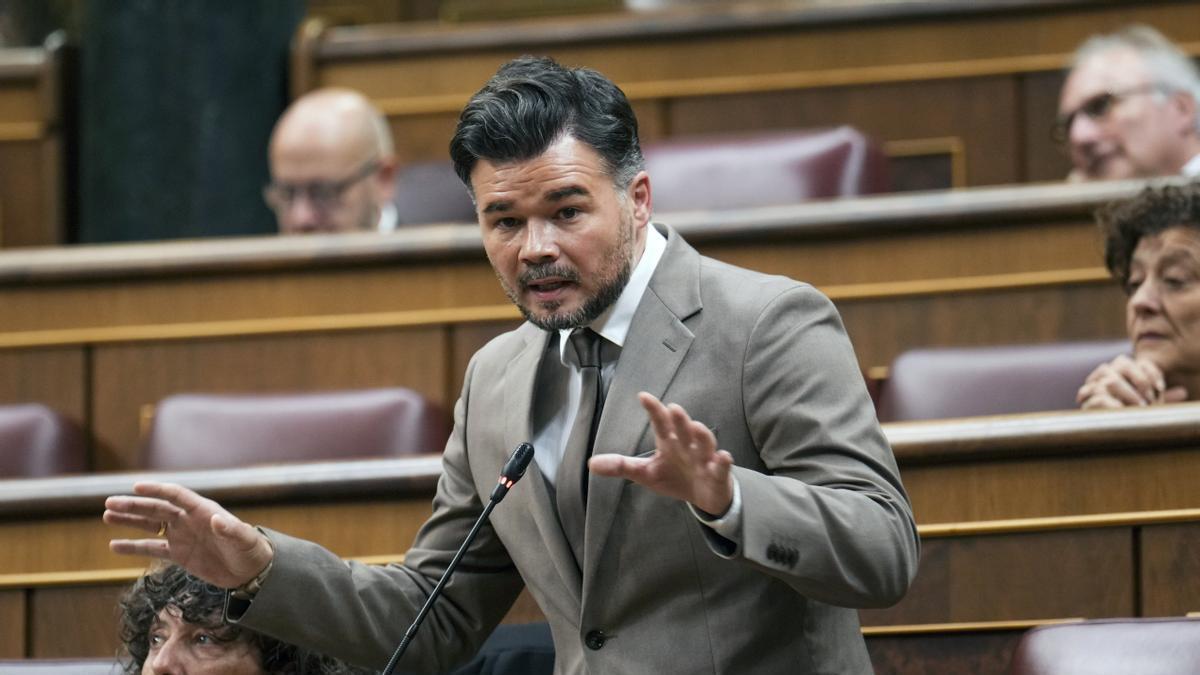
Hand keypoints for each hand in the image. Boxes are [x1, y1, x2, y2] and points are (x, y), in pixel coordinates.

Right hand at [104, 482, 272, 588]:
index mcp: (203, 510)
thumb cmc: (250, 550)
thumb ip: (231, 530)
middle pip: (157, 508)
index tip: (136, 487)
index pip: (176, 495)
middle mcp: (189, 520)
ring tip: (106, 516)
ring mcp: (182, 536)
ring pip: (150, 524)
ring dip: (129, 520)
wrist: (251, 571)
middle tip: (109, 503)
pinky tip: (114, 545)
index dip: (157, 490)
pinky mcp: (179, 554)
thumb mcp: (243, 539)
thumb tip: (218, 520)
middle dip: (134, 505)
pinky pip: (152, 548)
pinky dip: (133, 547)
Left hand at [589, 392, 733, 514]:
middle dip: (680, 419)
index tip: (643, 397)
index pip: (660, 423)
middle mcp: (687, 445)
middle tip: (673, 408)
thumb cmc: (675, 477)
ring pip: (704, 444)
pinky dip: (723, 462)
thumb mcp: (646, 473)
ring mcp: (704, 458)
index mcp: (669, 441)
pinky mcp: (717, 474)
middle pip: (684, 429)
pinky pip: (721, 467)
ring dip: (702, 435)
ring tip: (697, 427)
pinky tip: (723, 457)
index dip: (653, 410)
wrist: (704, 495)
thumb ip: (621, 466)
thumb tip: (590, 463)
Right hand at [1076, 355, 1187, 408]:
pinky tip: (1125, 412)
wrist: (1104, 436)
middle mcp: (1103, 376)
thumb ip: (1160, 398)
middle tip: (1150, 397)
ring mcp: (1091, 389)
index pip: (1134, 361)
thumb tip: (1182, 391)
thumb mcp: (1147, 407)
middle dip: (1139, 379)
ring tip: (1140, 406)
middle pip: (1120, 362)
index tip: (1160, 389)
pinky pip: (1099, 398)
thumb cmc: (1127, 418)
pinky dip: (1115, 404)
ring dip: (1129, 393)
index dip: (1150, 372)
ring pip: (1109, 380)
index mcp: (1117, 372)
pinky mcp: (1086, 405)